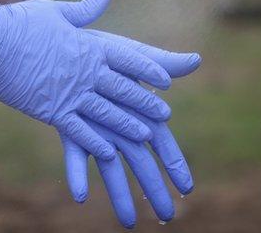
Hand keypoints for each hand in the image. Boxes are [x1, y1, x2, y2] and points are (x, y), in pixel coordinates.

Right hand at [0, 0, 175, 159]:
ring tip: (145, 135)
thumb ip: (85, 10)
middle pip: (122, 89)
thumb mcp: (56, 11)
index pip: (127, 59)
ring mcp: (68, 92)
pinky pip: (77, 130)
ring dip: (127, 124)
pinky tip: (108, 151)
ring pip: (106, 113)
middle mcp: (84, 71)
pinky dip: (94, 141)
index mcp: (88, 46)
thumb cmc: (21, 21)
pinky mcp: (49, 110)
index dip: (147, 70)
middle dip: (144, 102)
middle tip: (164, 114)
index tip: (165, 80)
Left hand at [61, 30, 200, 227]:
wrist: (64, 46)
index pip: (163, 143)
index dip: (175, 164)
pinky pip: (75, 155)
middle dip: (154, 189)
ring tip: (129, 222)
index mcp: (139, 112)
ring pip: (111, 168)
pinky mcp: (72, 130)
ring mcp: (97, 131)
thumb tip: (196, 60)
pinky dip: (78, 174)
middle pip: (141, 163)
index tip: (187, 188)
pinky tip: (80, 195)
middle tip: (167, 217)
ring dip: (119, 194)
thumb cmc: (103, 50)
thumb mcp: (132, 54)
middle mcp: (120, 126)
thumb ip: (161, 61)